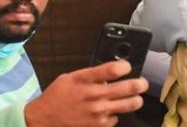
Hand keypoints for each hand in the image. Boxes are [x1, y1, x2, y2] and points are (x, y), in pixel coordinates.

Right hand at [24, 60, 146, 126]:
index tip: (127, 67)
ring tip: (136, 99)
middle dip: (139, 84)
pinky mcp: (99, 126)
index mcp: (85, 79)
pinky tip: (110, 112)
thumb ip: (90, 75)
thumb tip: (108, 74)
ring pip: (129, 105)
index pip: (113, 69)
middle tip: (142, 83)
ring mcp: (98, 112)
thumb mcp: (70, 78)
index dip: (125, 66)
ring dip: (135, 101)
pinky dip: (115, 115)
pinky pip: (116, 119)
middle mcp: (94, 95)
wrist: (44, 120)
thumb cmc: (56, 98)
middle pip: (128, 88)